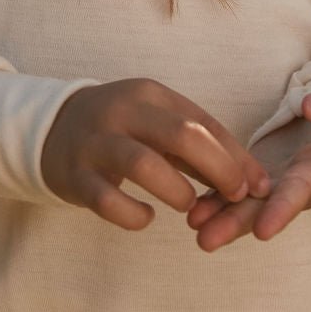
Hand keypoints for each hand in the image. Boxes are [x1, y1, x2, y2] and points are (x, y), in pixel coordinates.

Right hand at [41, 78, 270, 231]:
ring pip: (143, 164)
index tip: (258, 186)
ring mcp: (96, 142)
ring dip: (177, 191)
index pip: (202, 121)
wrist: (52, 128)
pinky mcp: (76, 176)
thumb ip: (200, 147)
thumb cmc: (123, 129)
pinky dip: (135, 215)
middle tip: (235, 197)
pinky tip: (146, 216)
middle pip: (180, 135)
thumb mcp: (157, 122)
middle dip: (218, 170)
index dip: (236, 156)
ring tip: (187, 205)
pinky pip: (109, 202)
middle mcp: (122, 111)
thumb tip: (253, 181)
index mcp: (148, 94)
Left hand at [187, 90, 310, 250]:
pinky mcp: (261, 172)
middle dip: (235, 223)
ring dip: (219, 215)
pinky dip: (214, 198)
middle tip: (206, 239)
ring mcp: (276, 181)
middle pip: (263, 208)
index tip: (263, 231)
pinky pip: (234, 187)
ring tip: (192, 226)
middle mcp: (296, 184)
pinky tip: (192, 209)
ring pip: (244, 202)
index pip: (298, 194)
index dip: (280, 211)